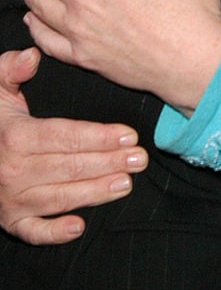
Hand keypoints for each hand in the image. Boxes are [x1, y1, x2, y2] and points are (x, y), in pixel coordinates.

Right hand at [0, 47, 146, 244]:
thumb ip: (13, 68)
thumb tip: (32, 56)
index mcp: (16, 136)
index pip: (65, 137)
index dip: (99, 136)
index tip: (129, 135)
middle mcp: (13, 170)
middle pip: (70, 167)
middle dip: (108, 162)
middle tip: (140, 158)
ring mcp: (11, 198)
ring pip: (59, 198)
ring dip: (95, 192)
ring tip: (126, 183)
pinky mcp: (9, 219)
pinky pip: (32, 231)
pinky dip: (54, 233)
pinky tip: (79, 227)